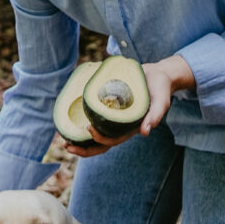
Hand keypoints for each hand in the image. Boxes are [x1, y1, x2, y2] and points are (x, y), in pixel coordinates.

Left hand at [65, 55, 194, 156]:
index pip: (113, 140)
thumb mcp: (161, 101)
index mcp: (131, 128)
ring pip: (96, 134)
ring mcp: (114, 118)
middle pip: (101, 144)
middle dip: (84, 148)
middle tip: (65, 146)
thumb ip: (155, 115)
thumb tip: (146, 132)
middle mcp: (121, 126)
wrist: (158, 75)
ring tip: (63, 139)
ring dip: (80, 140)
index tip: (88, 128)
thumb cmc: (160, 89)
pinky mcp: (109, 106)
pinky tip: (69, 118)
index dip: (100, 138)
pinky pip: (95, 117)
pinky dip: (82, 120)